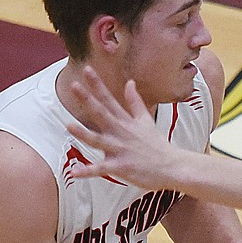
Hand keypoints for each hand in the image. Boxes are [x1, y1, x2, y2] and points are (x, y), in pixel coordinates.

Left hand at [66, 68, 188, 188]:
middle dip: (88, 100)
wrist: (173, 167)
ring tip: (68, 126)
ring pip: (98, 141)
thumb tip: (130, 82)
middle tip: (74, 86)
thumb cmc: (157, 145)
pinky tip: (74, 172)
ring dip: (84, 134)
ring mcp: (121, 150)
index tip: (87, 69)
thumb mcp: (146, 120)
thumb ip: (135, 101)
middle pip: (101, 114)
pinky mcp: (121, 167)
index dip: (97, 85)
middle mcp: (121, 133)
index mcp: (125, 121)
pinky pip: (101, 169)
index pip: (109, 99)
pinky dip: (88, 171)